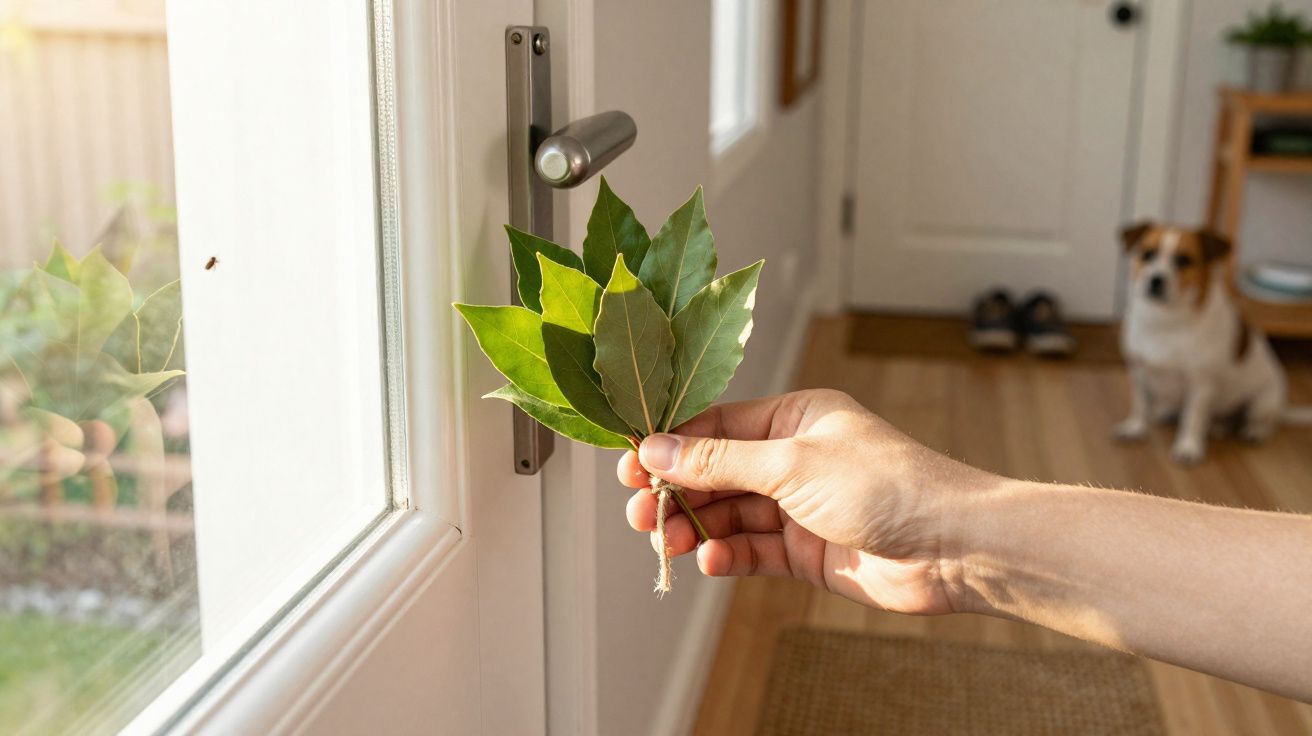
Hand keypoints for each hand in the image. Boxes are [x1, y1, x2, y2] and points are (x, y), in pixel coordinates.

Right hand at [617, 389, 993, 614]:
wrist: (952, 547)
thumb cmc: (887, 485)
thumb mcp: (792, 463)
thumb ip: (720, 461)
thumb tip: (658, 450)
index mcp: (796, 417)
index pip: (718, 425)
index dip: (672, 445)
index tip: (632, 465)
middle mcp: (795, 457)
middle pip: (717, 472)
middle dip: (677, 491)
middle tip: (640, 512)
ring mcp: (800, 505)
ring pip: (731, 514)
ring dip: (697, 526)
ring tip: (667, 541)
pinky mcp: (807, 549)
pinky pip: (754, 550)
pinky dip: (729, 555)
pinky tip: (710, 560)